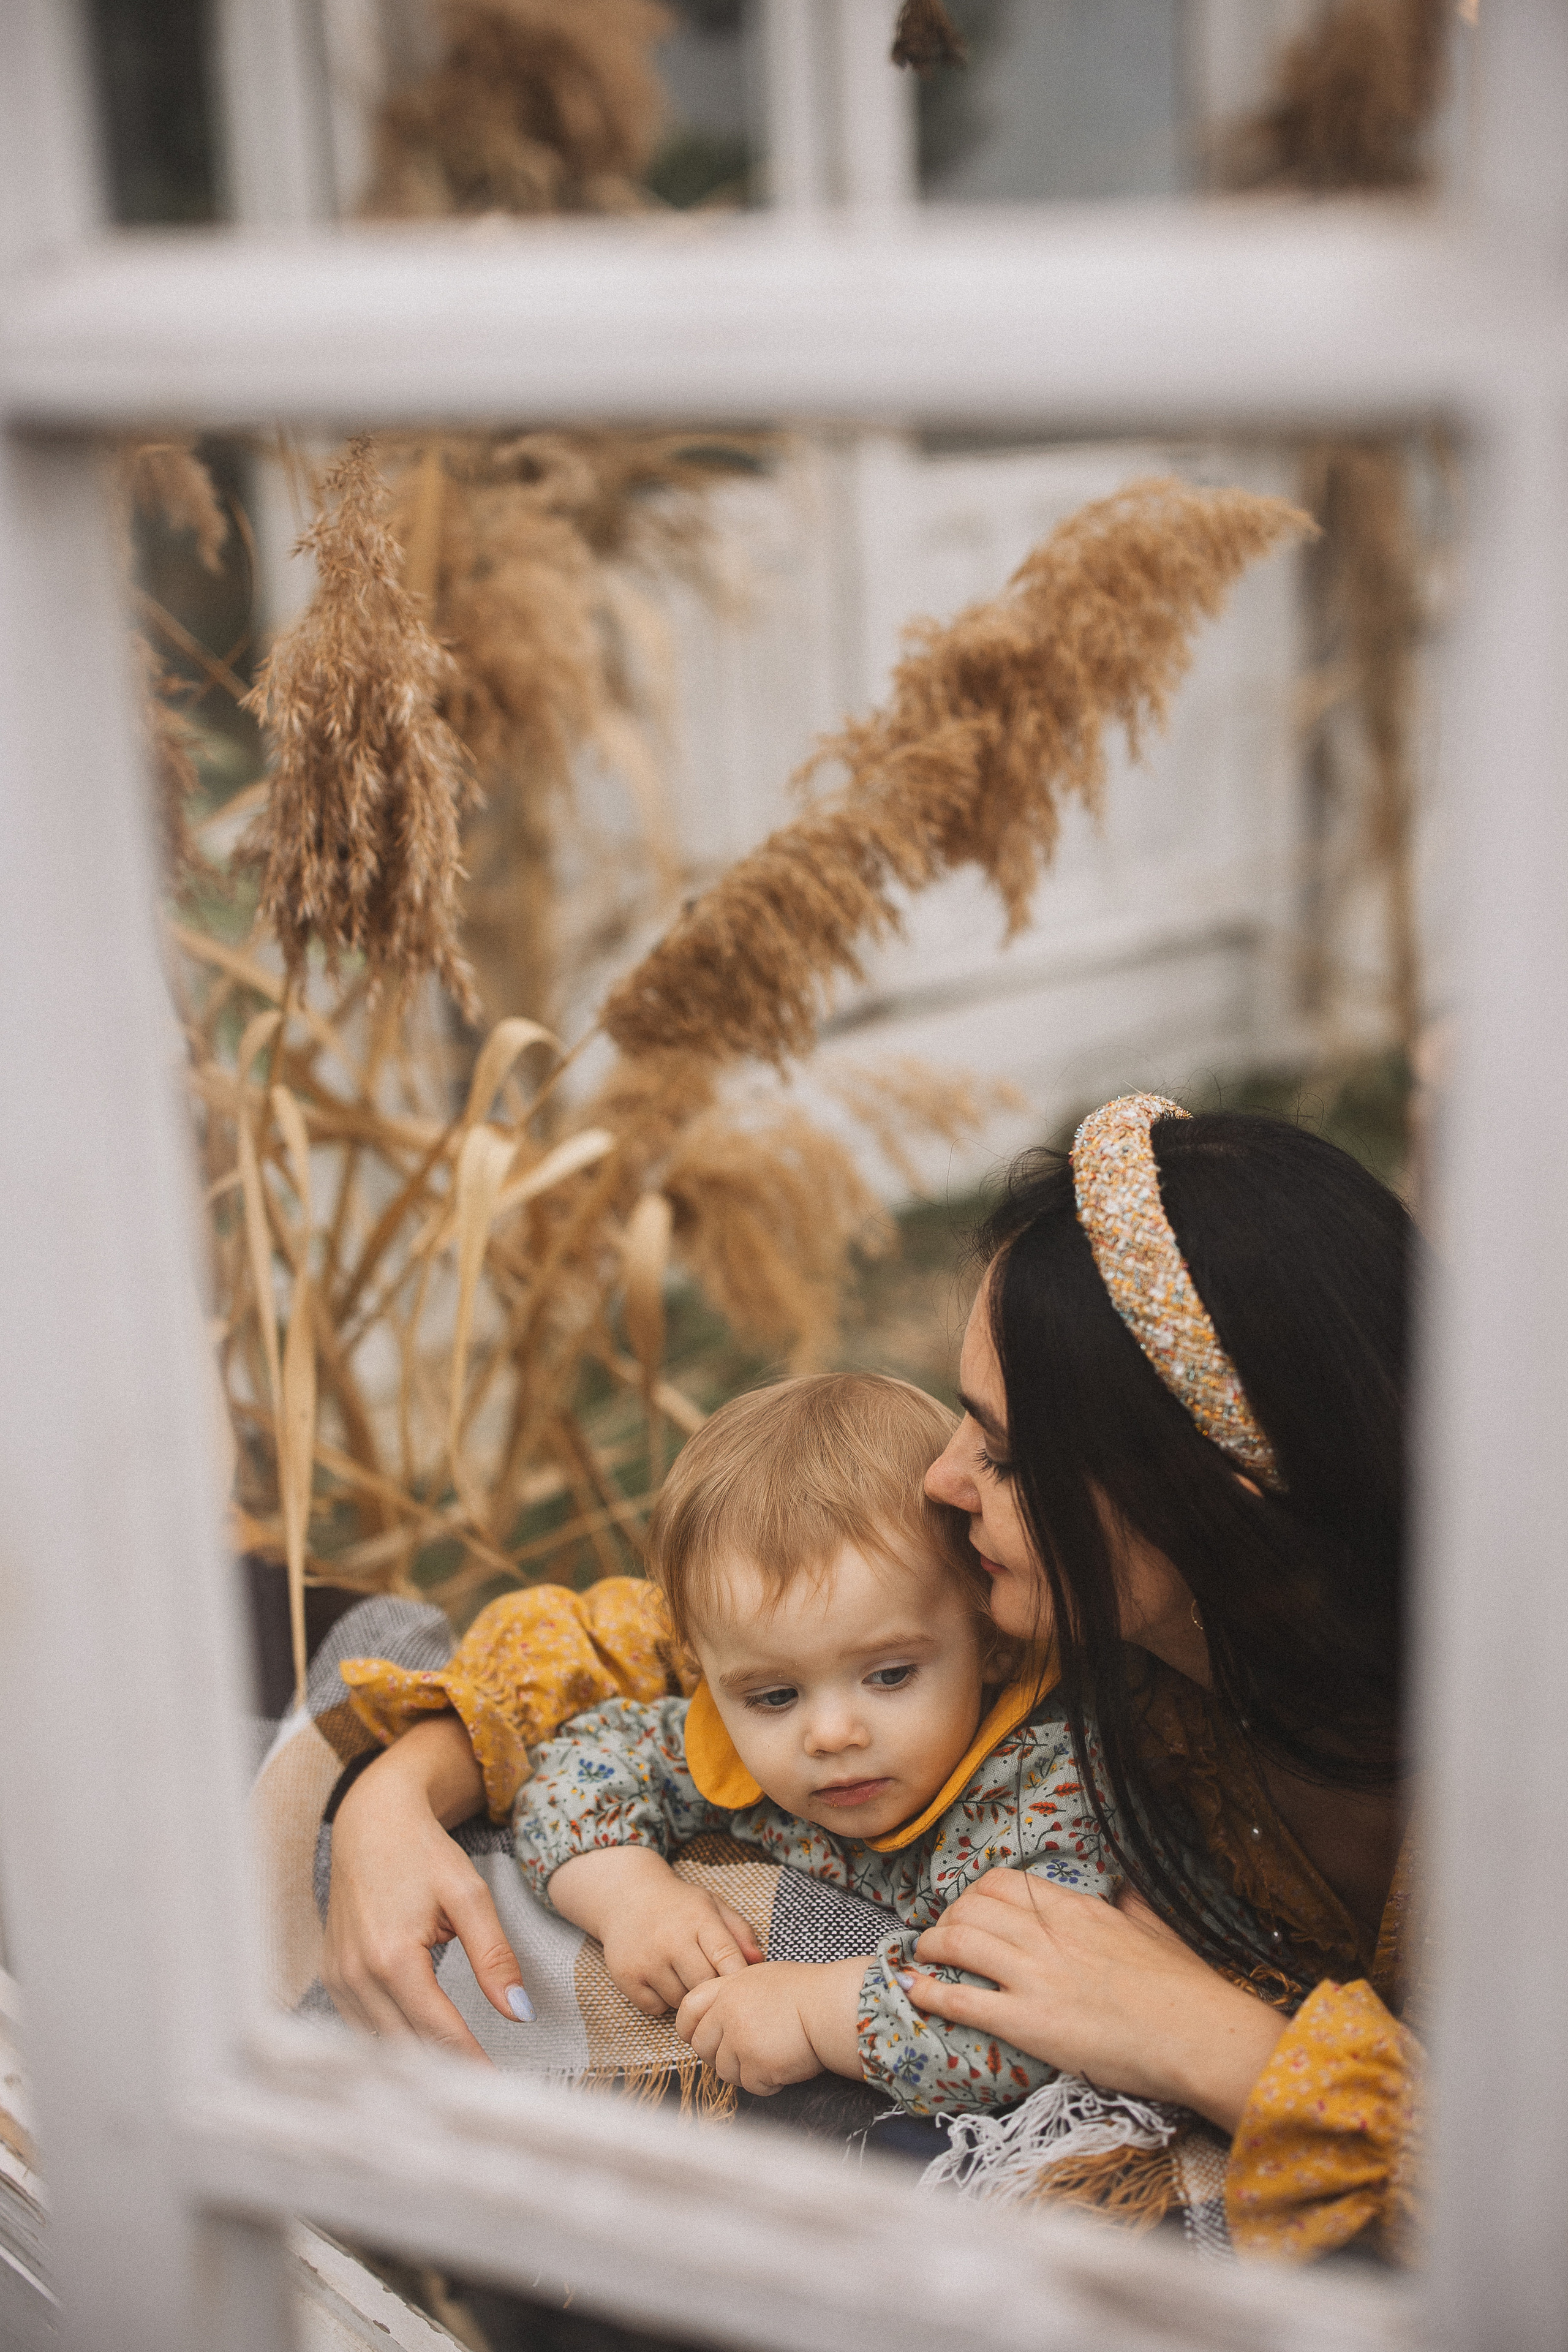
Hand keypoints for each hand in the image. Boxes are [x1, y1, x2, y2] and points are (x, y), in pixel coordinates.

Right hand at [323, 1716, 528, 2060]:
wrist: (371, 1822)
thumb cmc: (423, 1853)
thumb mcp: (469, 1895)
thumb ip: (494, 1956)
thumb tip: (519, 2013)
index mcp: (392, 1956)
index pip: (436, 2031)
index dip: (469, 2065)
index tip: (497, 2091)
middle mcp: (356, 1975)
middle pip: (404, 2048)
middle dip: (443, 2075)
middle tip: (481, 2097)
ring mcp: (338, 1979)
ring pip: (379, 2045)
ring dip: (415, 2067)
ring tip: (456, 2086)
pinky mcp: (332, 1977)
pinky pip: (360, 2028)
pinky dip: (389, 2045)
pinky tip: (418, 2056)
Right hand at [547, 1847, 762, 2014]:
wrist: (625, 1895)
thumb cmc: (679, 1905)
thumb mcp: (711, 1905)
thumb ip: (739, 1931)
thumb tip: (760, 1962)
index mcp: (698, 1918)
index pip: (727, 1958)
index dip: (739, 1978)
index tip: (745, 1989)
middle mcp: (671, 1938)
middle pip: (705, 1985)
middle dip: (712, 1988)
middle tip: (711, 1982)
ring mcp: (646, 1959)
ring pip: (681, 2000)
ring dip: (686, 1995)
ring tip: (684, 1974)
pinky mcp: (626, 1976)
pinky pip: (656, 2008)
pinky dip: (662, 2001)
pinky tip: (662, 1980)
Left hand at [675, 1956, 867, 2095]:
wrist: (831, 2007)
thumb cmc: (806, 1991)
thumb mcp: (762, 1978)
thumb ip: (734, 1994)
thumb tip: (717, 2016)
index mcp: (728, 1988)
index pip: (687, 2010)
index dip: (691, 2027)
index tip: (704, 2036)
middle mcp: (728, 2013)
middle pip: (702, 2046)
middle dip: (719, 2055)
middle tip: (745, 2052)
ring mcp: (741, 2040)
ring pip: (725, 2071)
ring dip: (745, 2070)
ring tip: (771, 2055)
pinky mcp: (757, 2065)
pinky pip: (751, 2086)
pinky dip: (767, 2082)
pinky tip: (783, 2066)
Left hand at [903, 1870, 1286, 2132]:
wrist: (1196, 2034)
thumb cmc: (1182, 1986)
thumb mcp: (1153, 1926)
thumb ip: (1128, 1903)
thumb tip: (1122, 1887)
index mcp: (1075, 1908)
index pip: (1003, 1883)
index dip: (975, 1895)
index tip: (968, 1910)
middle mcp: (1048, 1934)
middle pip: (972, 1907)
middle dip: (948, 1918)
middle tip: (942, 1936)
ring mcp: (1035, 1976)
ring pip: (959, 1941)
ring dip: (932, 1947)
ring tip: (924, 1957)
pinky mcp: (1028, 2022)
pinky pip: (962, 1998)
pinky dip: (931, 1991)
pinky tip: (916, 1991)